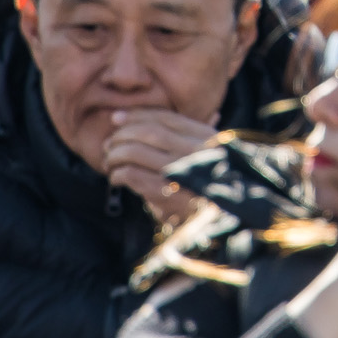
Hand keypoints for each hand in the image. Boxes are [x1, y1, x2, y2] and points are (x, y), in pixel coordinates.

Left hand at [101, 108, 217, 226]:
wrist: (228, 222)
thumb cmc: (215, 193)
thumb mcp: (213, 159)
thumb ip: (194, 137)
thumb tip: (184, 117)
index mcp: (208, 138)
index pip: (166, 117)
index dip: (137, 115)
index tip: (116, 118)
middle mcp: (195, 150)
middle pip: (147, 131)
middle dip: (121, 135)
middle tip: (108, 144)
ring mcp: (181, 171)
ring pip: (135, 151)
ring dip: (115, 155)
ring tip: (110, 162)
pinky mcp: (166, 193)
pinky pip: (132, 175)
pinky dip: (118, 174)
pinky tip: (116, 179)